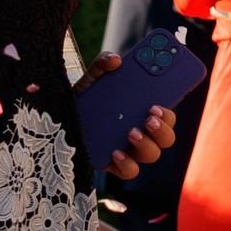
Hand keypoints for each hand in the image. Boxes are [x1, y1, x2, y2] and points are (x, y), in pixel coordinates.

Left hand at [87, 46, 179, 180]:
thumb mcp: (91, 81)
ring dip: (147, 143)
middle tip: (150, 114)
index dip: (172, 105)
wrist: (59, 121)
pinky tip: (116, 152)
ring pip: (153, 154)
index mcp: (144, 113)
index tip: (161, 98)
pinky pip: (129, 171)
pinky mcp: (113, 165)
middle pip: (167, 136)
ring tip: (131, 131)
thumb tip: (115, 59)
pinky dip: (127, 163)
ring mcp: (130, 151)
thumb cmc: (84, 101)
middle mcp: (142, 133)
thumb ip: (102, 65)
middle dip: (164, 125)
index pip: (168, 112)